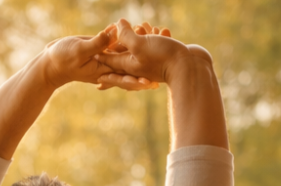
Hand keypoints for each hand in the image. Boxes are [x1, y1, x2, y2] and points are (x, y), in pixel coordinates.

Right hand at [41, 27, 151, 88]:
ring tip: (159, 52)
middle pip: (130, 71)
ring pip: (128, 57)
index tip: (149, 83)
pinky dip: (133, 42)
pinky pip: (121, 46)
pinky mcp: (104, 48)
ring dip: (143, 54)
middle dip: (145, 72)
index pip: (122, 78)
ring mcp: (106, 58)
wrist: (52, 61)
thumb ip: (96, 43)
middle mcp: (106, 67)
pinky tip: (146, 35)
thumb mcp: (79, 50)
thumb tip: (112, 34)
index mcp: (102, 71)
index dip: (136, 80)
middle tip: (161, 77)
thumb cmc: (61, 58)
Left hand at [94, 19, 208, 90]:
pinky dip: (157, 37)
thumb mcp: (139, 45)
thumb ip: (125, 35)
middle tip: (117, 34)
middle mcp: (137, 66)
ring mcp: (151, 63)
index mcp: (127, 65)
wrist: (190, 67)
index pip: (108, 59)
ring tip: (145, 26)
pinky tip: (161, 31)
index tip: (90, 50)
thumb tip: (117, 24)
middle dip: (123, 41)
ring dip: (143, 35)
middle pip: (123, 54)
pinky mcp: (164, 58)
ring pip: (142, 48)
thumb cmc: (163, 57)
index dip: (99, 51)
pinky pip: (157, 46)